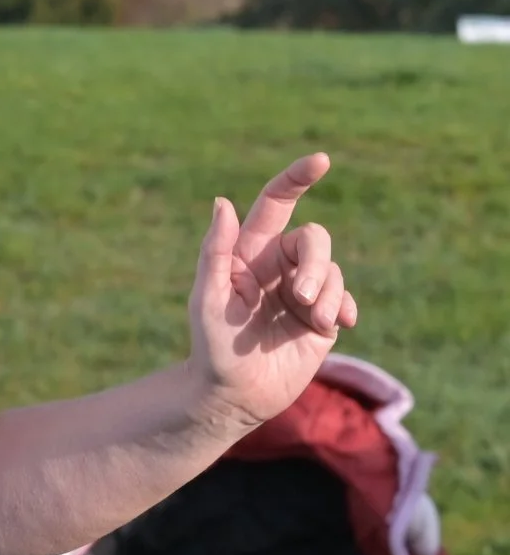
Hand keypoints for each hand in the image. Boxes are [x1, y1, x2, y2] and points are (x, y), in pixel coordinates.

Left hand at [187, 152, 356, 431]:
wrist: (234, 394)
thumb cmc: (212, 346)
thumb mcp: (208, 297)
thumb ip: (216, 251)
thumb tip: (224, 201)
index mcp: (248, 253)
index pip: (275, 204)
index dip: (296, 178)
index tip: (322, 159)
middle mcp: (277, 266)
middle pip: (313, 239)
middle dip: (316, 264)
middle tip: (303, 299)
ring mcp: (301, 291)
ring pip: (332, 269)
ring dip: (329, 292)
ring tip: (317, 321)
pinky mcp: (321, 318)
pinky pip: (345, 298)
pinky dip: (346, 306)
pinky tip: (340, 324)